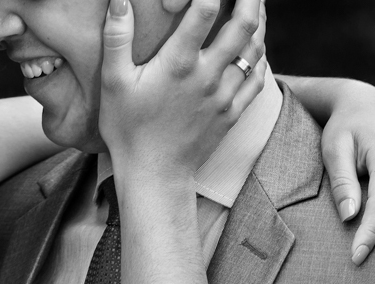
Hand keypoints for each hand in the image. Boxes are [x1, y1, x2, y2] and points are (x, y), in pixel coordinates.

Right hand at [99, 0, 266, 177]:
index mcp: (178, 63)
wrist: (153, 175)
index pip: (206, 9)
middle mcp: (208, 76)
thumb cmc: (128, 129)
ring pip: (255, 50)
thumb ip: (116, 37)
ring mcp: (224, 96)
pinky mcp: (232, 114)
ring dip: (259, 24)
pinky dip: (261, 59)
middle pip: (243, 25)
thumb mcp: (113, 83)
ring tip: (255, 8)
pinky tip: (255, 50)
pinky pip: (257, 80)